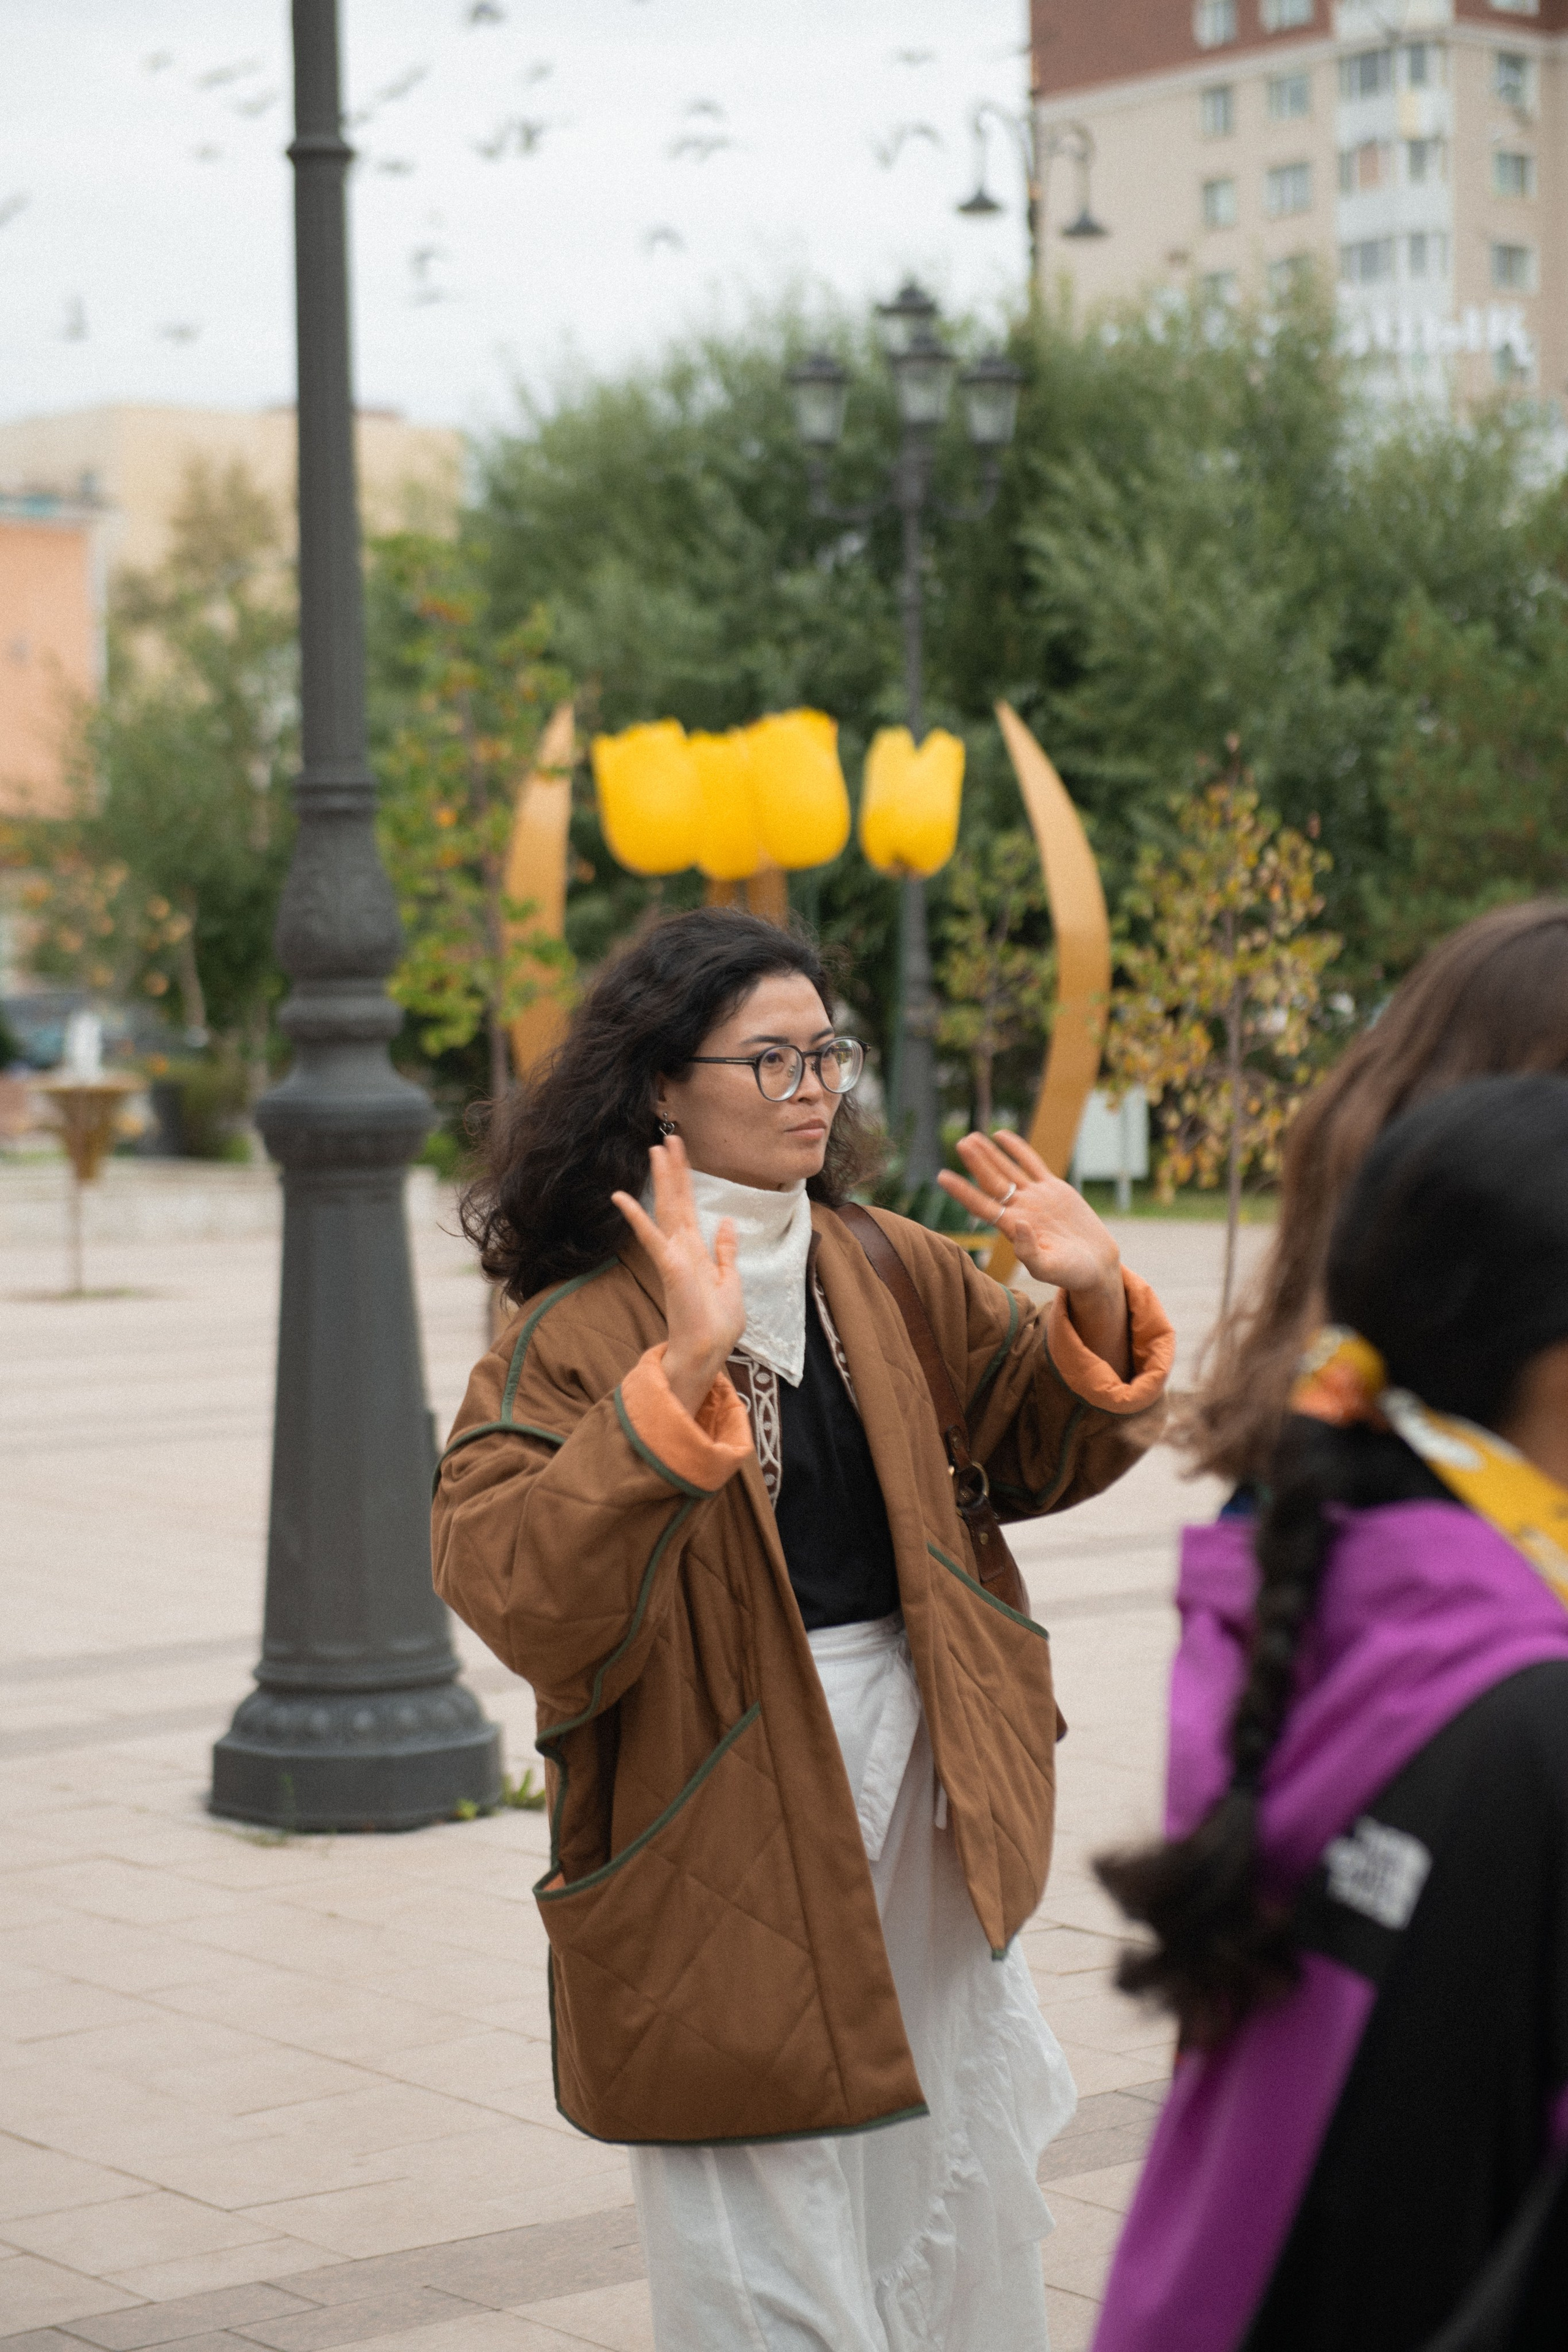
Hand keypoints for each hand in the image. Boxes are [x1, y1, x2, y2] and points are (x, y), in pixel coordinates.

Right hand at [612, 1136, 746, 1414]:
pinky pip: (652, 1237)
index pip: (688, 1207)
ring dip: (661, 1180)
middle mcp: (681, 1248)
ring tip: (656, 1150)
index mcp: (695, 1250)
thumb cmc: (717, 1324)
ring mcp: (674, 1256)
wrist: (707, 1352)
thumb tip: (727, 1222)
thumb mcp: (730, 1281)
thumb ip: (725, 1251)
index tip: (682, 1152)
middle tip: (668, 1138)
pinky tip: (621, 1197)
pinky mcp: (670, 1267)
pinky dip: (637, 1217)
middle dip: (673, 1169)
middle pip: (676, 1201)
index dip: (686, 1179)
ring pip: (666, 1209)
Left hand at [937, 1129, 1130, 1377]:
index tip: (942, 1176)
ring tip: (971, 1137)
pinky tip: (1001, 1135)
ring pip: (1008, 1169)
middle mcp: (1020, 1209)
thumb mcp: (1049, 1268)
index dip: (962, 1191)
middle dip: (976, 1163)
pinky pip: (1032, 1163)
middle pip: (992, 1182)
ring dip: (990, 1154)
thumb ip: (1030, 1252)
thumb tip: (1018, 1225)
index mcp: (1013, 1229)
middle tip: (960, 1143)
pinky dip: (1017, 1149)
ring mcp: (1035, 1197)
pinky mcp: (1053, 1188)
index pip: (982, 1206)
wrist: (1096, 1264)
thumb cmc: (1071, 1273)